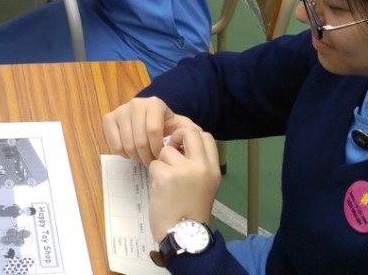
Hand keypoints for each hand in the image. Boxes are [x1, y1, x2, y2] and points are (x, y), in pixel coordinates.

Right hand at [103, 96, 197, 166]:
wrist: (152, 124)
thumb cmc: (169, 129)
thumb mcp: (184, 129)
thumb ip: (191, 133)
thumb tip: (196, 137)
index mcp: (155, 103)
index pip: (153, 131)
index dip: (158, 149)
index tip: (162, 157)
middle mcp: (136, 103)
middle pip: (139, 139)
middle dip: (147, 156)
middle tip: (152, 163)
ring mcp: (121, 110)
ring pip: (127, 144)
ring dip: (136, 157)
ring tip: (143, 159)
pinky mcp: (109, 119)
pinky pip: (115, 144)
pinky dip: (124, 154)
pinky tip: (131, 153)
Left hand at [146, 125, 219, 239]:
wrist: (185, 235)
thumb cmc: (192, 211)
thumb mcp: (205, 185)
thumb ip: (196, 165)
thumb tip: (179, 146)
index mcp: (213, 168)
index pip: (206, 136)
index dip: (191, 136)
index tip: (183, 146)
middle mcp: (201, 166)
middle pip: (188, 131)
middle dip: (175, 137)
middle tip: (170, 150)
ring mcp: (183, 170)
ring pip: (165, 150)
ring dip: (161, 163)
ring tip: (166, 181)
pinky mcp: (165, 176)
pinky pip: (154, 165)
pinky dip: (154, 176)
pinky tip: (160, 190)